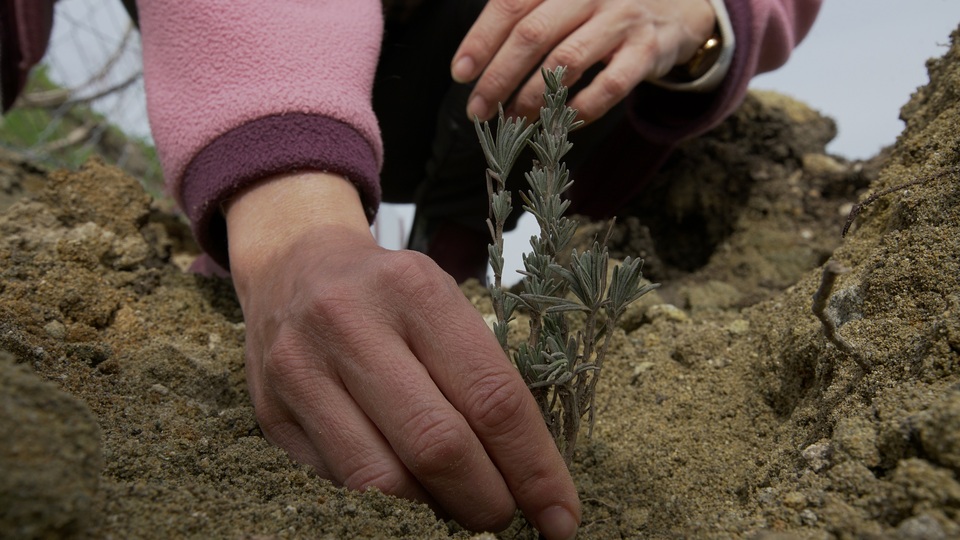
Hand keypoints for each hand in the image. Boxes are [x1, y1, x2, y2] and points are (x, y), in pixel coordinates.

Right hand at [225, 172, 580, 538]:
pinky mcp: (270, 412)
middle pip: (438, 444)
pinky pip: (340, 484)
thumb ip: (481, 377)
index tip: (560, 515)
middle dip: (486, 501)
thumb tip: (527, 478)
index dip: (533, 468)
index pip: (492, 397)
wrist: (293, 266)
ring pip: (381, 480)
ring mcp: (301, 368)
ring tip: (458, 510)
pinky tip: (409, 497)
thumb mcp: (442, 305)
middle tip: (507, 519)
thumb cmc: (389, 294)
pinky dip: (386, 505)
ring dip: (434, 515)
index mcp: (416, 290)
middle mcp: (351, 323)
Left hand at [452, 0, 715, 122]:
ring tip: (514, 119)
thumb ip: (528, 12)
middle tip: (478, 109)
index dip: (481, 40)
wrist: (681, 3)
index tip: (460, 73)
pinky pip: (609, 86)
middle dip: (498, 77)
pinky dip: (580, 109)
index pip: (511, 4)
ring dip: (533, 97)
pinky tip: (560, 123)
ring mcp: (621, 19)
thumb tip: (476, 59)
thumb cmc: (604, 5)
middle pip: (532, 35)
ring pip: (565, 62)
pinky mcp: (647, 50)